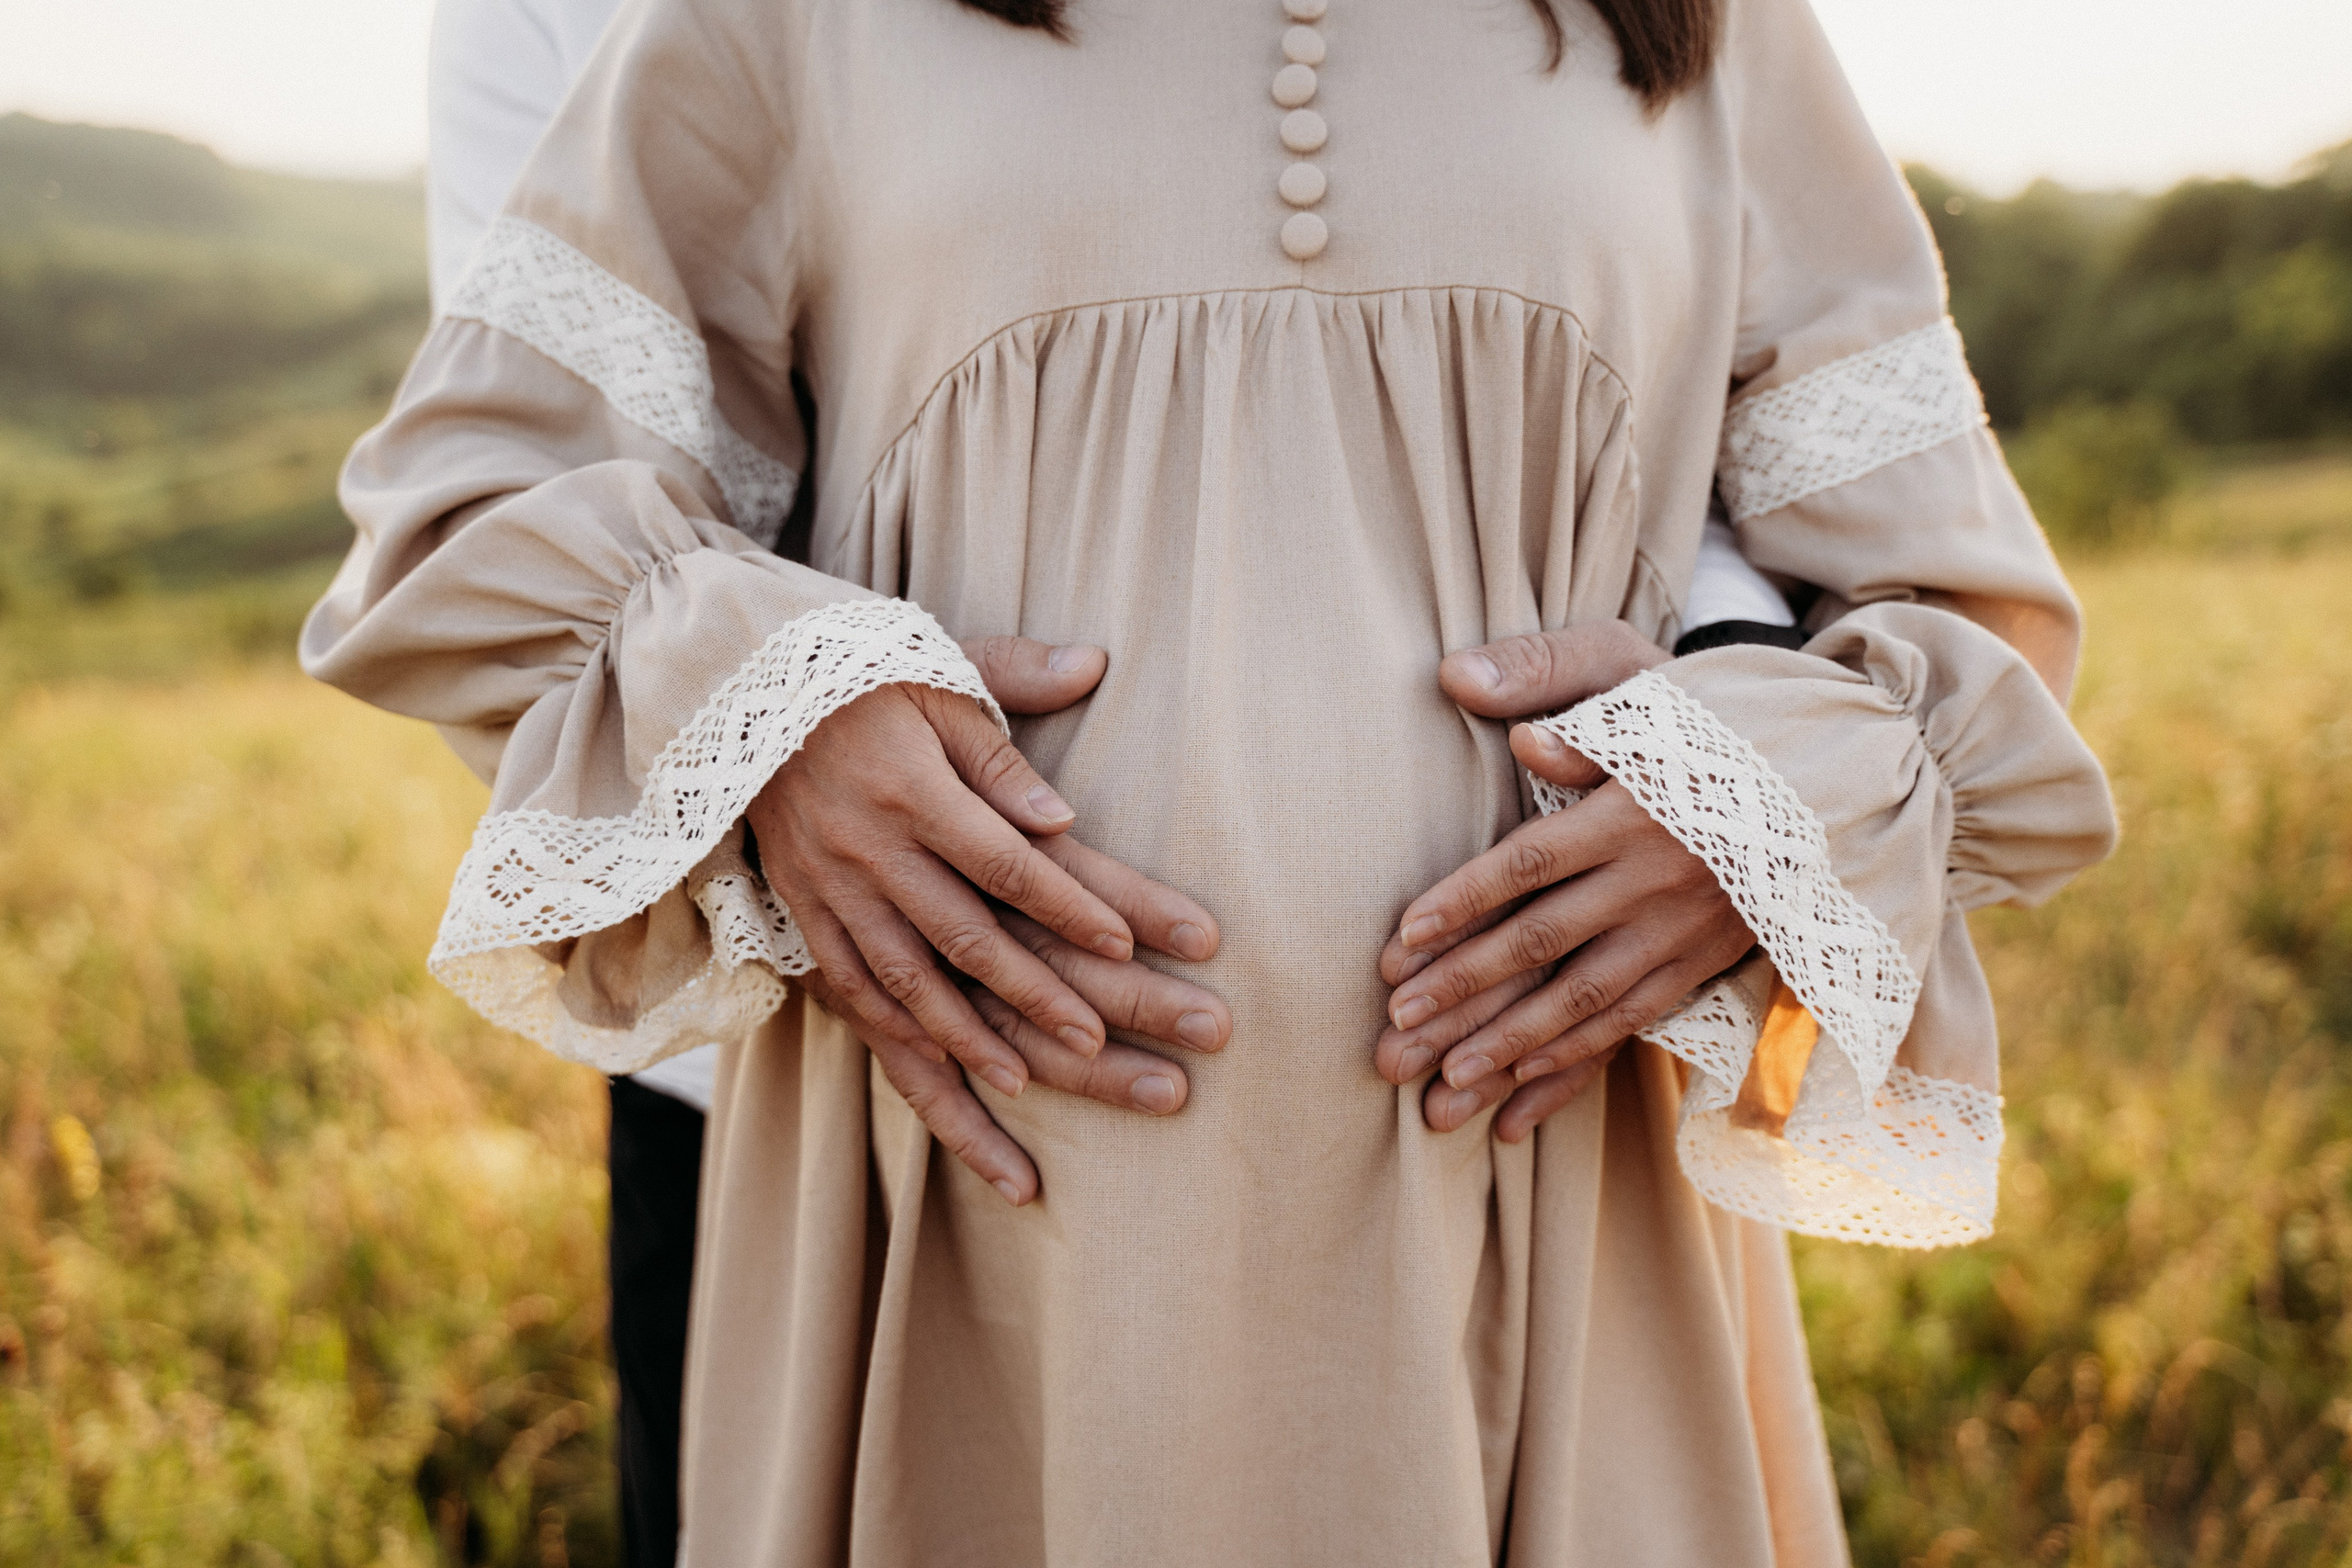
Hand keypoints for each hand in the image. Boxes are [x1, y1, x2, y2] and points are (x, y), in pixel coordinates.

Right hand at [749, 634, 1228, 1205]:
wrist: (738, 695)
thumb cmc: (865, 681)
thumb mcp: (942, 667)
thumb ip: (1016, 685)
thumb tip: (1086, 712)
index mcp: (913, 785)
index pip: (1004, 860)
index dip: (1067, 904)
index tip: (1127, 942)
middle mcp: (869, 849)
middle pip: (967, 936)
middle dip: (1041, 993)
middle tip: (1107, 1037)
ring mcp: (832, 894)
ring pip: (911, 984)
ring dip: (976, 1038)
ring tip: (1039, 1079)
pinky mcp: (807, 922)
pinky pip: (858, 999)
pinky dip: (908, 1046)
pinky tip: (960, 1082)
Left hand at [1375, 622, 1751, 1139]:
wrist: (1834, 765)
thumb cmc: (1716, 714)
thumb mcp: (1638, 681)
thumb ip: (1555, 686)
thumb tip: (1477, 700)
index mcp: (1632, 810)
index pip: (1527, 865)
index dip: (1460, 902)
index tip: (1401, 940)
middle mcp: (1656, 878)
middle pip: (1542, 942)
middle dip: (1464, 988)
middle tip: (1395, 1027)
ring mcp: (1683, 928)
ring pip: (1584, 999)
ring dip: (1510, 1045)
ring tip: (1443, 1085)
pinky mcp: (1706, 961)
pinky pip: (1633, 1021)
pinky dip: (1576, 1059)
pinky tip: (1520, 1088)